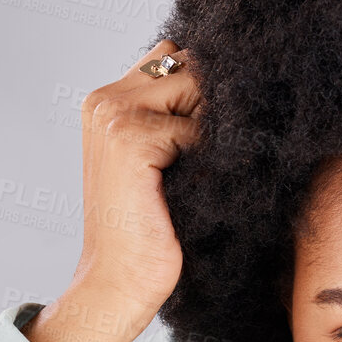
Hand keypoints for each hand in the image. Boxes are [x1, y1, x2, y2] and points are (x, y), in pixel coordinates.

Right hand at [69, 39, 203, 319]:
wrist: (118, 283)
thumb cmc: (150, 231)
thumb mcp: (165, 163)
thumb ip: (180, 118)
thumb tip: (237, 84)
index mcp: (106, 100)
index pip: (174, 58)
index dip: (208, 90)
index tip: (227, 131)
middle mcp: (104, 99)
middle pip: (188, 65)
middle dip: (215, 104)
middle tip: (216, 159)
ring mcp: (113, 116)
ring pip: (197, 89)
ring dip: (214, 130)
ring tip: (204, 176)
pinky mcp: (130, 138)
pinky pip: (199, 130)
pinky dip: (210, 160)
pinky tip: (196, 192)